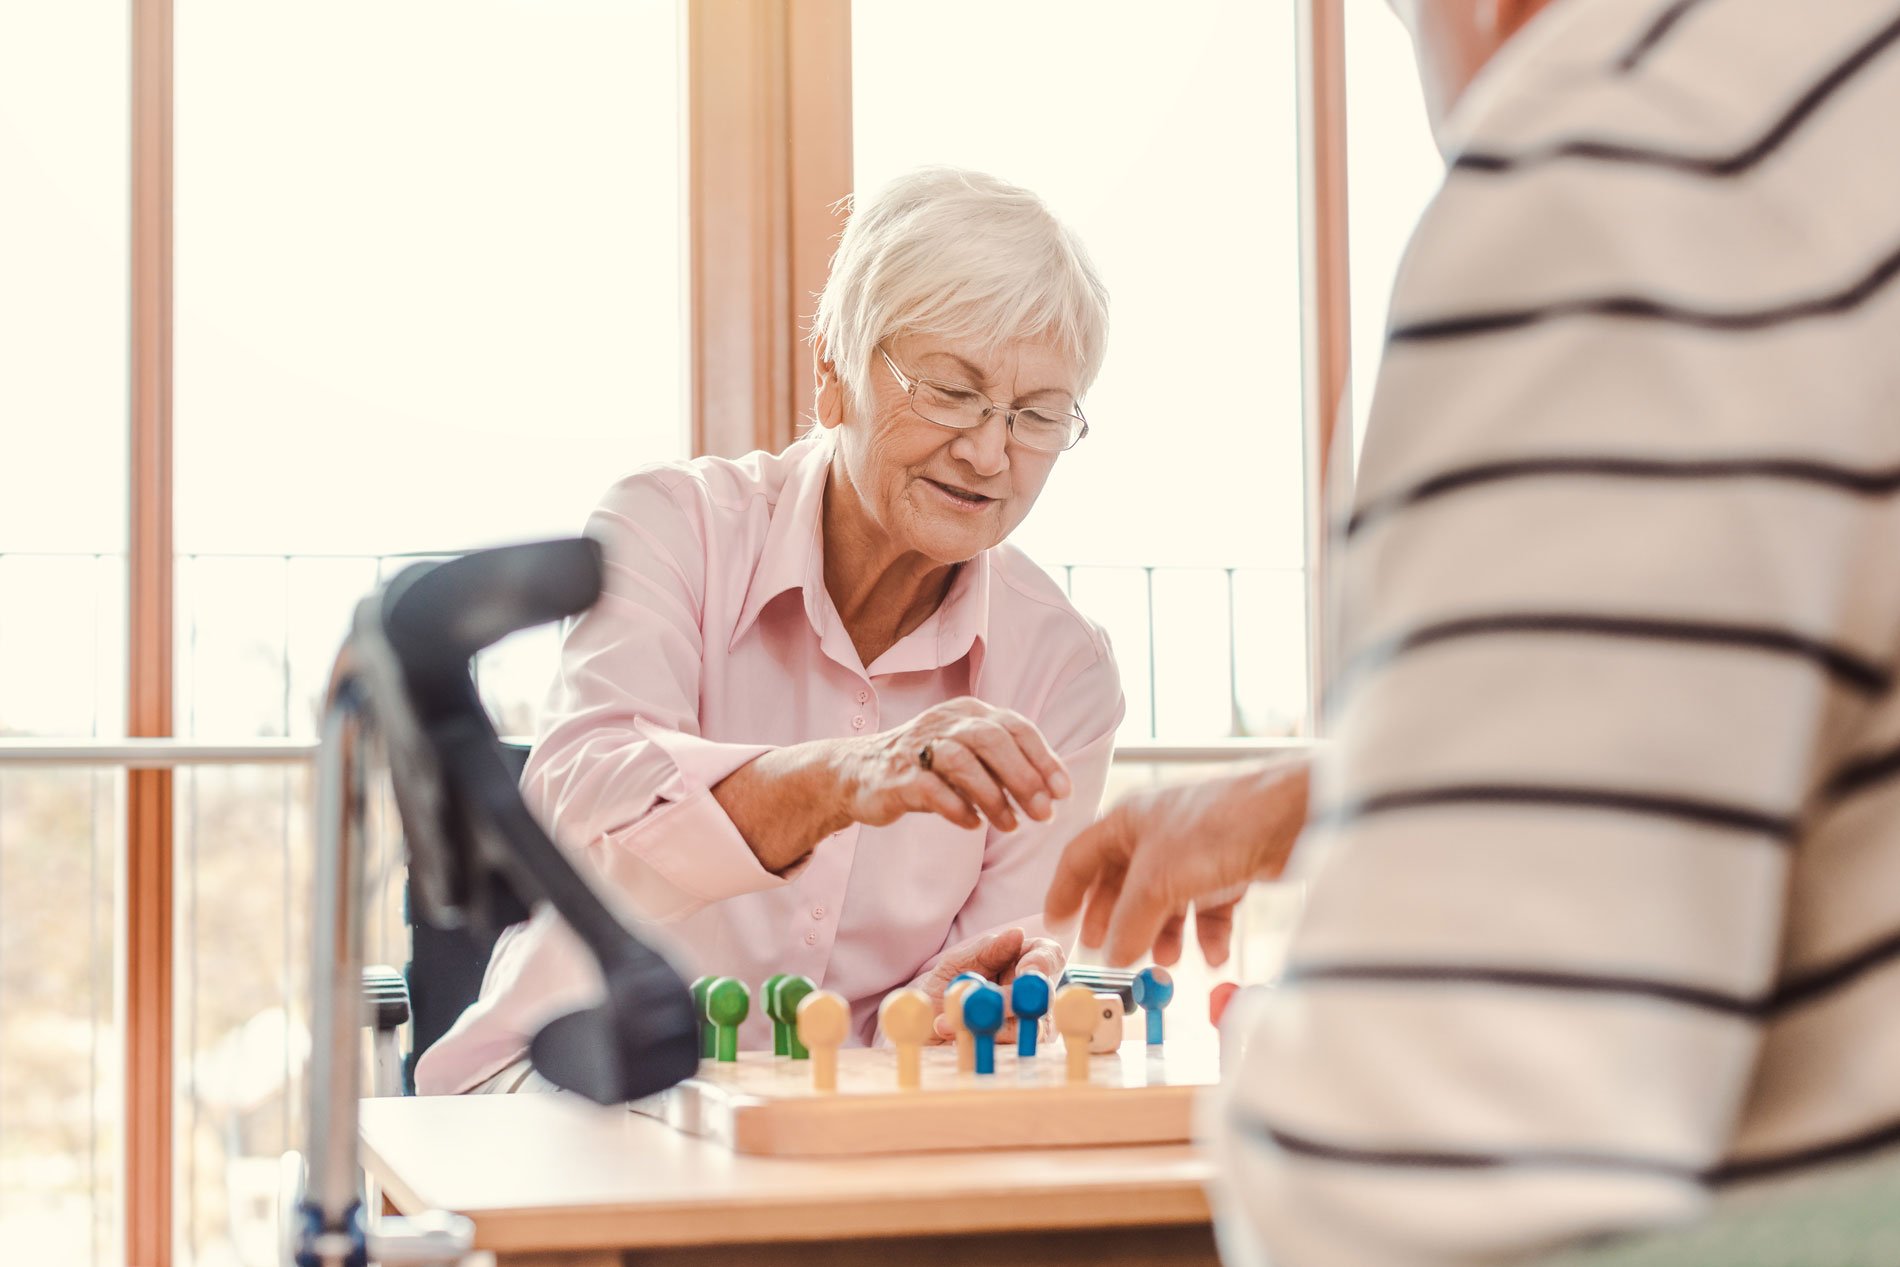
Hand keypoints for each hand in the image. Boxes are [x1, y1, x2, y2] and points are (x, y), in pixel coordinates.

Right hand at [837, 696, 1071, 833]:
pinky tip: (972, 824)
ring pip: (962, 762)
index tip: (1063, 792)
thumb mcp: (967, 754)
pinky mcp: (897, 776)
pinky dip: (957, 808)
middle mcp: (944, 722)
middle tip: (1043, 814)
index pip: (1015, 727)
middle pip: (991, 740)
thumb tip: (1051, 792)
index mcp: (967, 712)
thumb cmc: (925, 767)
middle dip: (1023, 778)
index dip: (1044, 759)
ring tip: (1010, 825)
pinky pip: (931, 789)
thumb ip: (1003, 765)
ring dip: (993, 797)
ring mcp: (917, 746)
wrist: (857, 773)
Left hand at [913, 927, 1066, 1042]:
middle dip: (1018, 999)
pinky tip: (954, 1038)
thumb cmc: (943, 986)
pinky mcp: (1010, 1054)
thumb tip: (1017, 934)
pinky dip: (979, 1043)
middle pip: (1044, 995)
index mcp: (1021, 963)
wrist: (918, 1026)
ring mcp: (1025, 1028)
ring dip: (991, 1024)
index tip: (1026, 970)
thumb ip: (986, 949)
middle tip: (990, 1003)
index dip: (1044, 962)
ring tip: (952, 1022)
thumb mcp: (957, 963)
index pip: (1049, 956)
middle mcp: (1030, 996)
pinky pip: (1008, 1052)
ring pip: (1030, 1028)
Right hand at [1044, 760, 1309, 967]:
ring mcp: (1194, 852)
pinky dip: (1206, 934)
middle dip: (1116, 922)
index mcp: (1127, 822)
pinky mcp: (1229, 868)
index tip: (1056, 924)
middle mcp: (1157, 834)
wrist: (1288, 817)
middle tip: (1107, 953)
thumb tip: (1111, 957)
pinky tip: (1211, 956)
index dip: (1065, 892)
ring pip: (1166, 901)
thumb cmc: (1214, 829)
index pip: (1081, 857)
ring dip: (1162, 934)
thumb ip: (1128, 923)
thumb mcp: (1157, 882)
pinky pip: (1206, 908)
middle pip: (1123, 884)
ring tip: (1163, 962)